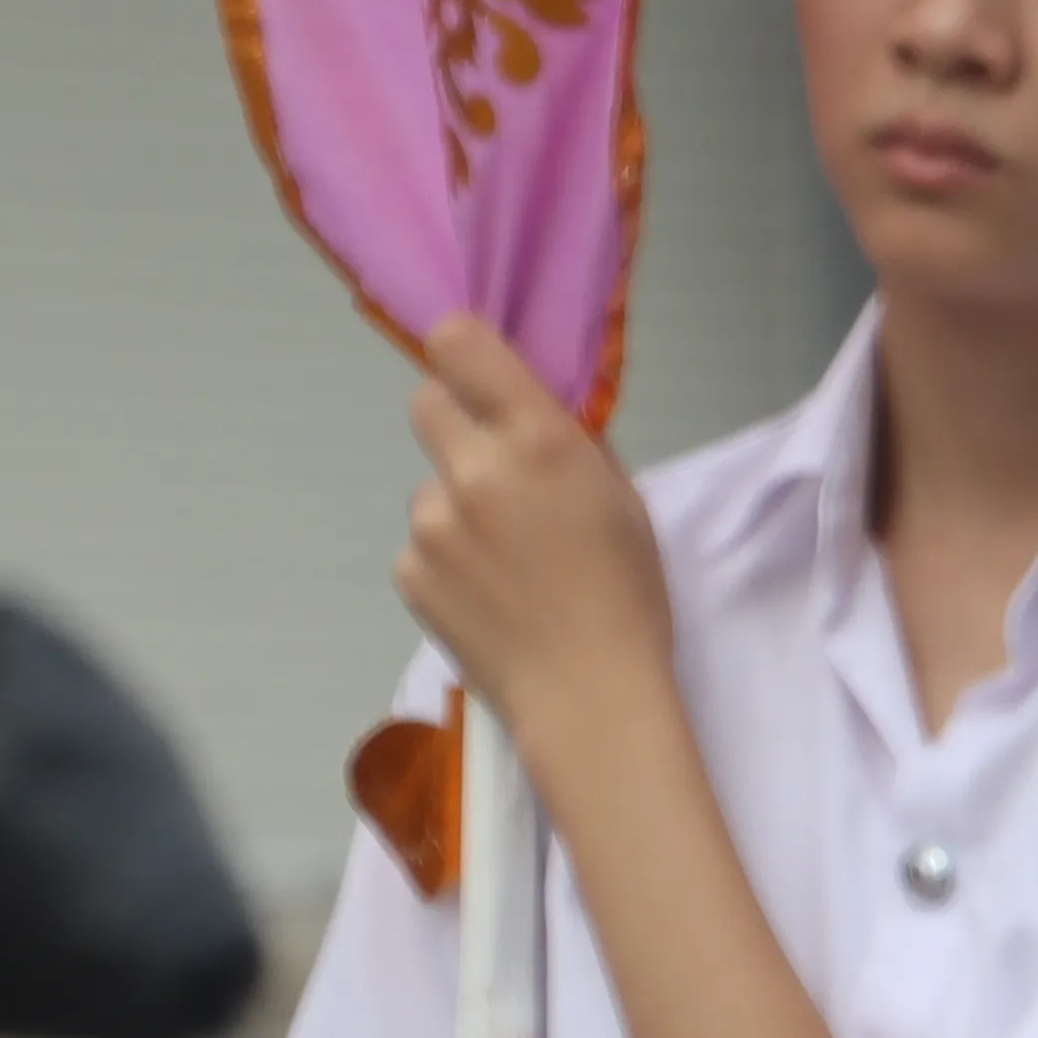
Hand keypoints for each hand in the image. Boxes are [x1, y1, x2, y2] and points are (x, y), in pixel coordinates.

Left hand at [397, 318, 673, 743]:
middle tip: (501, 467)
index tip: (480, 372)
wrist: (589, 693)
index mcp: (536, 440)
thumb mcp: (623, 499)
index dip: (464, 351)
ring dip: (461, 505)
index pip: (457, 344)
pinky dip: (451, 559)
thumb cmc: (628, 595)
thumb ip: (573, 444)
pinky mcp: (408, 571)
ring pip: (431, 485)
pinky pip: (422, 543)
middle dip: (458, 422)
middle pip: (426, 402)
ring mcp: (429, 525)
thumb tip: (538, 413)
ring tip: (511, 560)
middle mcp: (472, 470)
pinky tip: (492, 594)